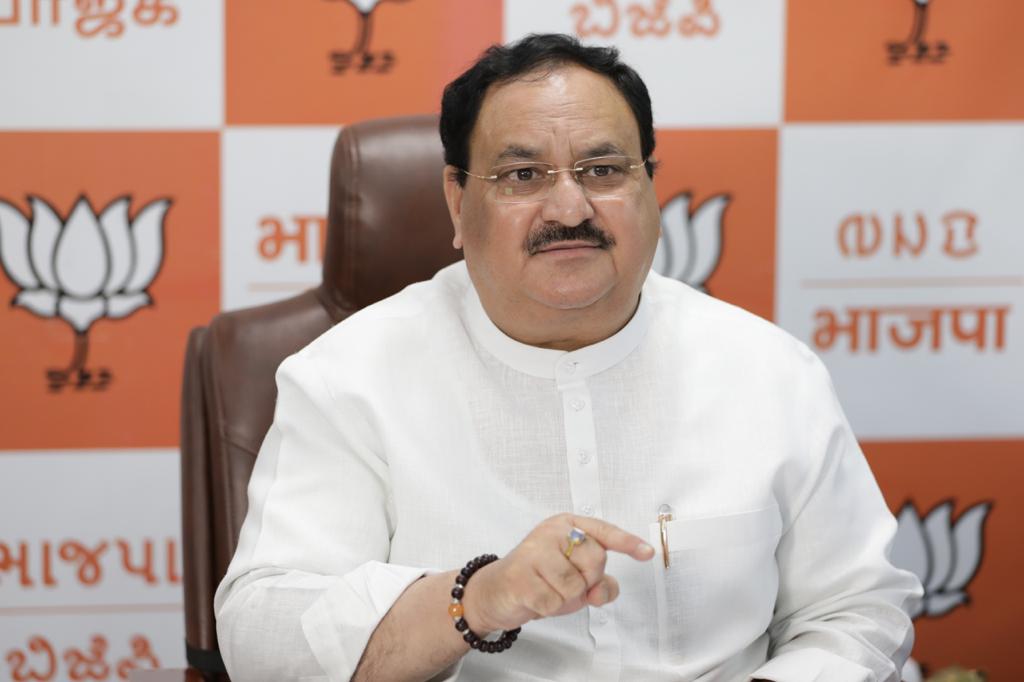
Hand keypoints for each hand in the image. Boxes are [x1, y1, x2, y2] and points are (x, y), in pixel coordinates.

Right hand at [461, 513, 654, 632]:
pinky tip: (536, 598)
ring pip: (575, 585)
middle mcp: (551, 531)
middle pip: (596, 560)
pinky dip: (549, 608)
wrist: (496, 592)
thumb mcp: (575, 579)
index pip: (604, 531)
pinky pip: (554, 601)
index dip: (628, 543)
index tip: (647, 552)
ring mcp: (534, 550)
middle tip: (567, 583)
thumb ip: (599, 582)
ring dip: (566, 598)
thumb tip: (604, 590)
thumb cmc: (539, 580)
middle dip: (588, 581)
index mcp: (567, 525)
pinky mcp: (520, 574)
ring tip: (548, 590)